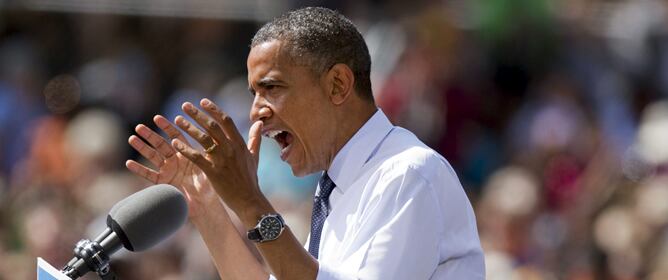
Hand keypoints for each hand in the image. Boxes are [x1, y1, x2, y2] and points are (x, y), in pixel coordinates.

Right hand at [125, 115, 218, 218]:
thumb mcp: (208, 166)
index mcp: (187, 153)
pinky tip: (129, 163)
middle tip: (139, 127)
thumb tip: (207, 134)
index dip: (166, 127)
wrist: (207, 205)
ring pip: (153, 157)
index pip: (176, 136)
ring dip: (142, 148)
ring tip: (132, 138)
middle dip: (150, 135)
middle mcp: (176, 160)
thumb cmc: (211, 185)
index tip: (157, 118)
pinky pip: (150, 175)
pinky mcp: (163, 184)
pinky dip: (140, 169)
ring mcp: (168, 171)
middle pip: (161, 144)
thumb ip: (204, 152)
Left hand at [170, 98, 263, 213]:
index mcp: (240, 144)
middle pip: (212, 126)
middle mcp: (231, 149)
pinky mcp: (213, 172)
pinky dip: (185, 149)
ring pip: (203, 139)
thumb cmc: (250, 179)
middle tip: (185, 106)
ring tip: (177, 120)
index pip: (226, 121)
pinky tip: (175, 143)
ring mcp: (222, 160)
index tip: (203, 101)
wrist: (249, 199)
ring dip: (189, 128)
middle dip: (197, 114)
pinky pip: (196, 157)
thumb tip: (260, 123)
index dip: (214, 110)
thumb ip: (255, 138)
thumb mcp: (254, 156)